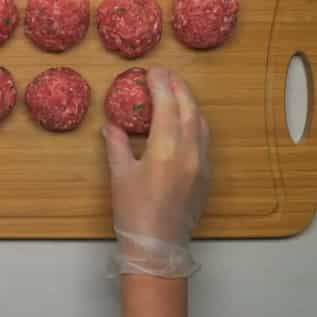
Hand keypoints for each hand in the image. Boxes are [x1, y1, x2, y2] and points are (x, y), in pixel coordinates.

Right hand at [102, 66, 209, 277]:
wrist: (157, 245)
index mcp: (165, 149)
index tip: (153, 70)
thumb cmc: (133, 211)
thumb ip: (117, 145)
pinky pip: (203, 140)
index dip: (160, 84)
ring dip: (189, 104)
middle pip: (189, 109)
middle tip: (165, 74)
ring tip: (175, 93)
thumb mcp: (120, 175)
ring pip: (200, 123)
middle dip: (178, 87)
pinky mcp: (205, 176)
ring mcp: (201, 164)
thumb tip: (111, 126)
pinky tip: (183, 123)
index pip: (167, 106)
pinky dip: (194, 123)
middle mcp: (189, 152)